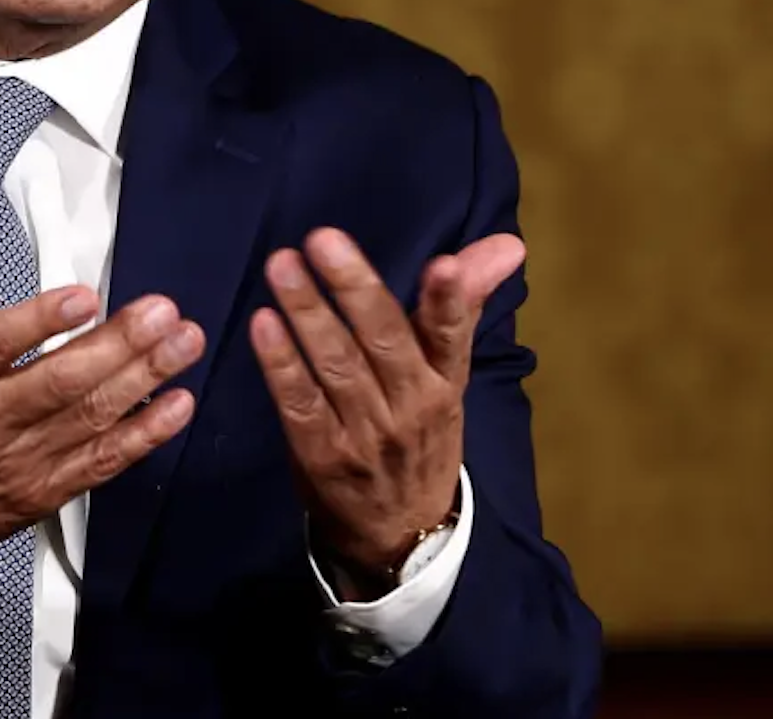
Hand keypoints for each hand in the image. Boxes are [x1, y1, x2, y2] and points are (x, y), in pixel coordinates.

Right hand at [0, 219, 205, 612]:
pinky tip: (176, 405)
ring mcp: (14, 463)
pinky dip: (143, 436)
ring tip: (182, 344)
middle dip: (117, 346)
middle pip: (57, 383)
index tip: (84, 296)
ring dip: (143, 380)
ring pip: (88, 419)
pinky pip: (100, 464)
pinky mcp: (40, 493)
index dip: (41, 321)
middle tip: (161, 313)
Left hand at [250, 227, 525, 596]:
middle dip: (354, 288)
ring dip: (307, 313)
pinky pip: (300, 403)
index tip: (443, 264)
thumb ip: (462, 303)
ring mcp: (366, 434)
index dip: (450, 301)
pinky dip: (281, 364)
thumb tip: (508, 243)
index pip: (452, 336)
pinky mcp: (323, 455)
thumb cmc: (422, 433)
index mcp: (444, 381)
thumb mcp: (449, 375)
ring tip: (282, 266)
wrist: (400, 534)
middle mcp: (411, 405)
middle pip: (384, 341)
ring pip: (337, 365)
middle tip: (321, 239)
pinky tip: (263, 325)